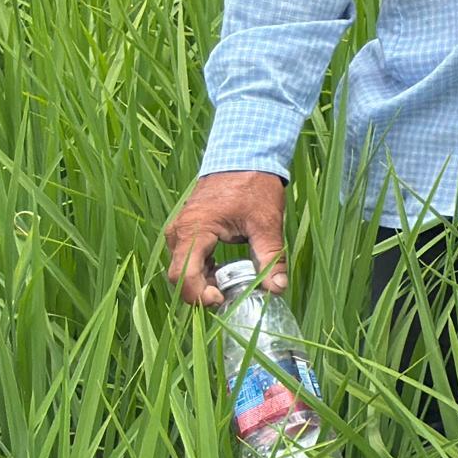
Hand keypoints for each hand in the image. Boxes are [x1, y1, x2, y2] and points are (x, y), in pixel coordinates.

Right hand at [163, 170, 290, 308]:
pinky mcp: (187, 230)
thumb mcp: (266, 224)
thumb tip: (277, 288)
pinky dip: (202, 270)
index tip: (222, 299)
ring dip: (201, 282)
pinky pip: (187, 258)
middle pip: (179, 276)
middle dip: (200, 292)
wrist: (245, 157)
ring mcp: (181, 230)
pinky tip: (224, 272)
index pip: (183, 275)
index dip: (199, 295)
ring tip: (229, 286)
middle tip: (228, 296)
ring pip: (182, 268)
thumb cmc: (254, 186)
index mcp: (194, 230)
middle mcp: (179, 232)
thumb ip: (271, 258)